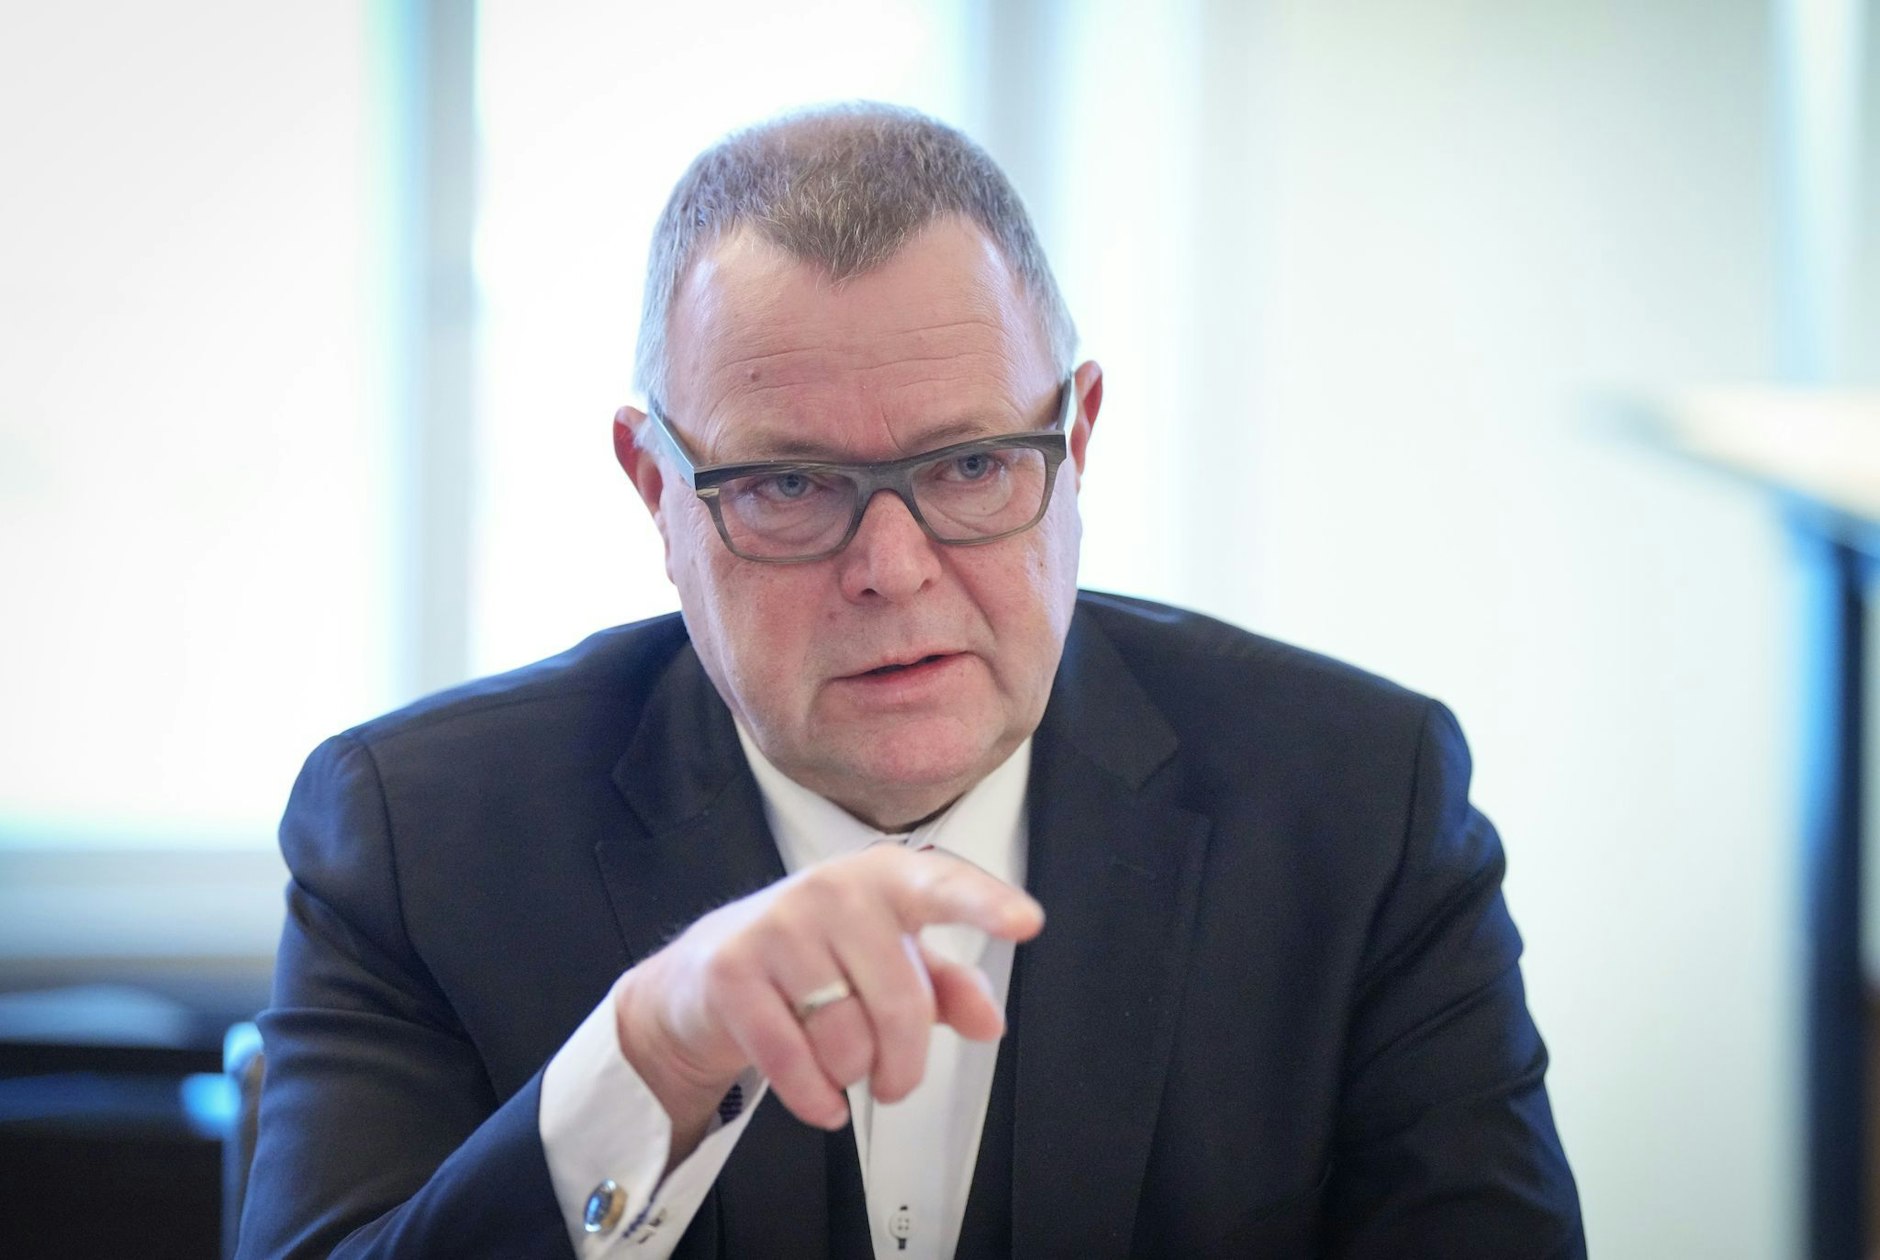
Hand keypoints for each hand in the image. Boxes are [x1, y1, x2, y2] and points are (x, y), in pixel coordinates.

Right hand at [612, 844, 1043, 1162]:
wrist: (708, 971)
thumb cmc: (819, 958)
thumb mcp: (889, 960)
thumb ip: (947, 986)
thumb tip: (988, 1021)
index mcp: (885, 878)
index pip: (943, 886)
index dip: (985, 906)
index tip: (1026, 922)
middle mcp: (832, 889)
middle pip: (901, 1004)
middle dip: (903, 1063)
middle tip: (895, 1080)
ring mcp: (777, 925)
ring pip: (847, 1040)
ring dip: (852, 1076)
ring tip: (840, 1063)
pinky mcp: (730, 970)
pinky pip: (792, 1062)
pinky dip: (814, 1098)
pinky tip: (821, 1100)